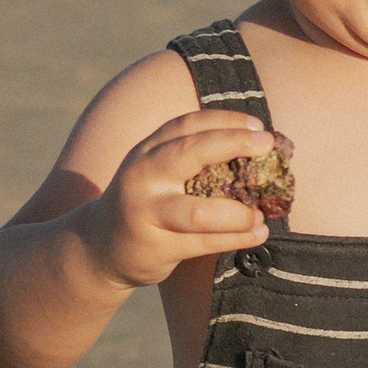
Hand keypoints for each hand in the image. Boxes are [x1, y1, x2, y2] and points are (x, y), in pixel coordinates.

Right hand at [79, 108, 273, 288]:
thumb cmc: (147, 204)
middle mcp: (144, 175)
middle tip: (268, 146)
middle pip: (190, 153)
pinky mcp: (155, 245)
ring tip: (260, 214)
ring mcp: (147, 212)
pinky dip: (236, 238)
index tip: (259, 126)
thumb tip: (257, 152)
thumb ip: (193, 161)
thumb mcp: (158, 173)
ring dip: (238, 213)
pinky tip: (258, 234)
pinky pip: (203, 243)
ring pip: (200, 211)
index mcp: (147, 151)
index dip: (227, 121)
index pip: (188, 125)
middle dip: (232, 143)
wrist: (99, 247)